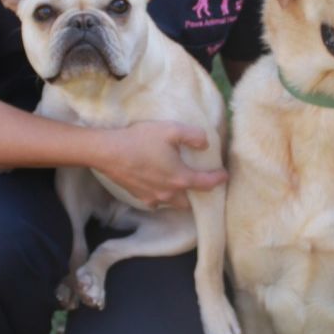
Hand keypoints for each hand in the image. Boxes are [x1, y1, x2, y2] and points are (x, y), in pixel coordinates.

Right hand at [93, 122, 226, 209]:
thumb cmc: (141, 140)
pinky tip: (158, 184)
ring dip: (179, 197)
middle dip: (197, 196)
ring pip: (172, 203)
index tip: (224, 175)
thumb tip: (205, 144)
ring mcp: (152, 197)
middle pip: (189, 202)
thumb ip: (193, 136)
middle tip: (199, 182)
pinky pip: (156, 201)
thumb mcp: (171, 130)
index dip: (218, 179)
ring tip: (179, 184)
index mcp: (180, 178)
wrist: (108, 152)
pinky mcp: (138, 196)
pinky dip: (161, 196)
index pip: (206, 183)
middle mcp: (168, 193)